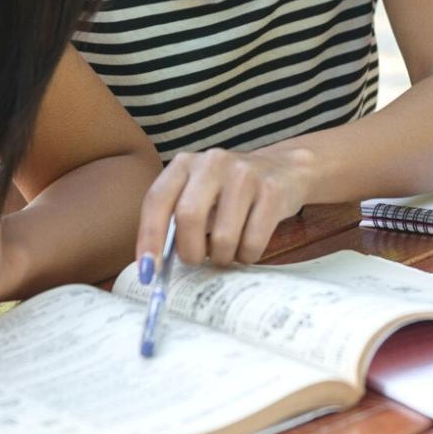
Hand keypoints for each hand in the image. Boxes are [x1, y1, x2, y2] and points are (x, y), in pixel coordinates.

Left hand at [136, 146, 316, 268]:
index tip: (148, 271)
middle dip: (190, 251)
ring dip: (222, 257)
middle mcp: (213, 163)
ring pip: (223, 237)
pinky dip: (247, 256)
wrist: (284, 170)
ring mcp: (245, 174)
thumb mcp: (198, 193)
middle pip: (188, 217)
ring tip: (227, 251)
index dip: (149, 237)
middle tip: (197, 261)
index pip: (157, 200)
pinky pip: (252, 242)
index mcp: (185, 164)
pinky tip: (248, 246)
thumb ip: (175, 220)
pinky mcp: (272, 191)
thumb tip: (154, 267)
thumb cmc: (230, 193)